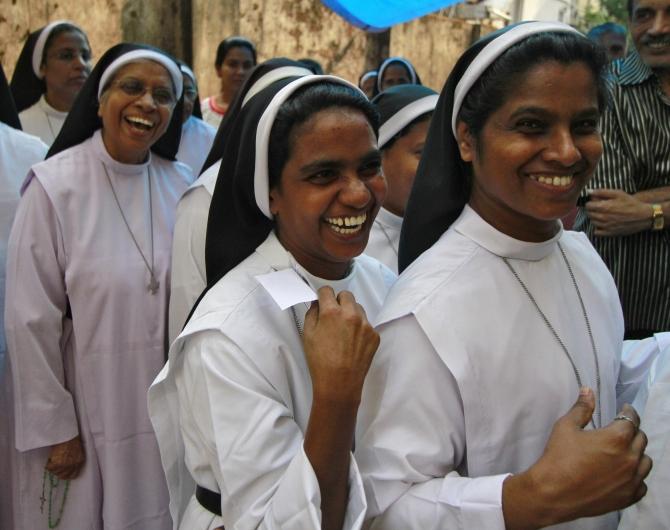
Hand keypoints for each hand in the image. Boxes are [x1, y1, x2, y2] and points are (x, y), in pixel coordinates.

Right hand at [45, 435, 84, 479]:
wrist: (67, 434)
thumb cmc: (71, 439)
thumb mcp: (75, 451)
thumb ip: (72, 459)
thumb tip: (64, 466)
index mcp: (79, 461)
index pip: (73, 474)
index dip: (66, 475)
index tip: (61, 474)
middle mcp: (73, 465)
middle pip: (63, 475)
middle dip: (58, 472)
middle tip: (54, 467)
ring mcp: (66, 465)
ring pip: (55, 472)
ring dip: (53, 467)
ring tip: (52, 459)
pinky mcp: (58, 463)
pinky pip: (50, 468)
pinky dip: (48, 464)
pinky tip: (49, 459)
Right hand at [302, 286, 379, 402]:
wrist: (339, 383)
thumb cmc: (320, 361)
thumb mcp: (308, 335)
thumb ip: (311, 313)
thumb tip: (316, 303)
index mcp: (331, 312)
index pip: (327, 290)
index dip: (323, 295)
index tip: (323, 301)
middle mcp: (350, 314)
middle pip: (346, 295)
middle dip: (339, 301)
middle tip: (334, 315)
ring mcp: (365, 324)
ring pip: (358, 308)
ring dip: (351, 313)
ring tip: (343, 331)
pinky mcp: (374, 335)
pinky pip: (366, 323)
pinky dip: (359, 328)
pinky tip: (352, 342)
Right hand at [509, 388, 650, 527]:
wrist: (553, 492)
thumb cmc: (559, 457)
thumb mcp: (566, 427)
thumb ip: (581, 408)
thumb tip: (588, 391)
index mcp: (617, 438)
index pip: (632, 419)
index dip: (628, 412)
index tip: (624, 410)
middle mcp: (630, 458)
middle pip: (641, 439)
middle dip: (632, 431)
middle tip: (620, 430)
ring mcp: (631, 480)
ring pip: (645, 462)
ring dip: (637, 453)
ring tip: (623, 452)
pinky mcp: (628, 497)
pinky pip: (641, 484)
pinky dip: (635, 476)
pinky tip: (623, 473)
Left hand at [585, 189, 652, 235]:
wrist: (643, 216)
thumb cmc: (631, 203)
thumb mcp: (618, 193)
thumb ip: (602, 192)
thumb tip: (589, 192)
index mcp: (603, 207)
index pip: (588, 206)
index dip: (591, 203)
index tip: (596, 202)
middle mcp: (602, 217)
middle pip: (589, 214)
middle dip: (593, 210)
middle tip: (601, 208)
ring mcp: (605, 226)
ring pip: (592, 222)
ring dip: (596, 218)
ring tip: (605, 215)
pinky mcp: (609, 233)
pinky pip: (597, 232)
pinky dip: (598, 228)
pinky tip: (605, 224)